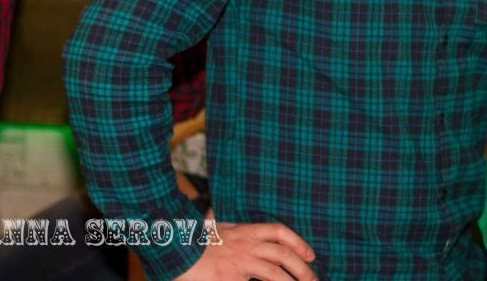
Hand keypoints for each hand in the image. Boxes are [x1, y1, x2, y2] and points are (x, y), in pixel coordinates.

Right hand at [175, 221, 316, 280]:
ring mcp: (241, 263)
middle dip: (302, 268)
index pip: (279, 232)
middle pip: (283, 254)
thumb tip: (210, 212)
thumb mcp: (209, 226)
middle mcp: (247, 245)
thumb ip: (216, 222)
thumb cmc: (190, 240)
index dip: (298, 242)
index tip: (310, 254)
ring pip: (275, 273)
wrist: (173, 250)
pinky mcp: (232, 278)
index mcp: (245, 231)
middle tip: (313, 279)